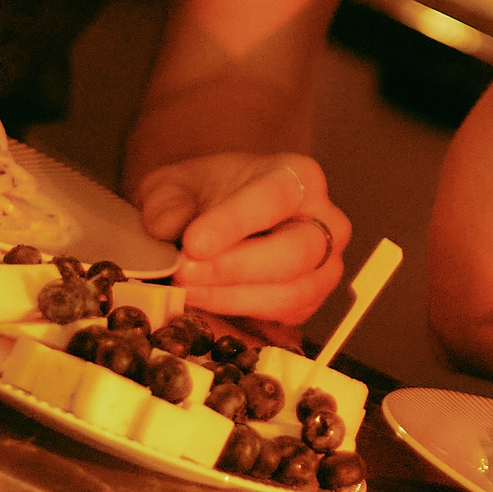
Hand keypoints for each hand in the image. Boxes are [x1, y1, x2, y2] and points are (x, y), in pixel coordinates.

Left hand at [138, 152, 350, 324]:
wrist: (214, 223)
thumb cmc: (202, 198)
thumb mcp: (172, 186)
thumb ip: (167, 201)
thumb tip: (168, 225)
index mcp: (298, 176)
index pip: (274, 199)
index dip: (234, 224)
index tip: (193, 244)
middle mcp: (326, 221)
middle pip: (295, 252)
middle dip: (235, 268)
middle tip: (184, 274)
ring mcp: (325, 264)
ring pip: (293, 292)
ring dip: (234, 298)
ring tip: (187, 291)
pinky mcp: (312, 300)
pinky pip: (285, 316)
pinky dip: (241, 313)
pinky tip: (205, 301)